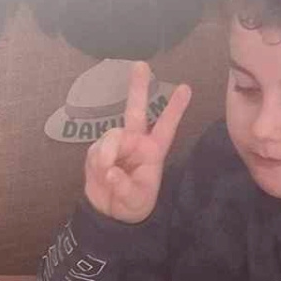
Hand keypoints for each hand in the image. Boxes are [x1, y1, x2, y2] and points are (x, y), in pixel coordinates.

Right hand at [83, 62, 192, 223]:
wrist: (110, 214)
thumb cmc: (132, 204)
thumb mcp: (135, 201)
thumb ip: (124, 187)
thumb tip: (110, 171)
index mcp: (152, 151)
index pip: (166, 128)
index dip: (175, 109)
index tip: (186, 88)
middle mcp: (135, 142)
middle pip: (135, 111)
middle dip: (138, 88)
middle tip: (141, 66)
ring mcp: (115, 145)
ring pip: (111, 136)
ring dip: (108, 153)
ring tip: (107, 172)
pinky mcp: (97, 151)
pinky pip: (95, 151)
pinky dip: (97, 163)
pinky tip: (100, 175)